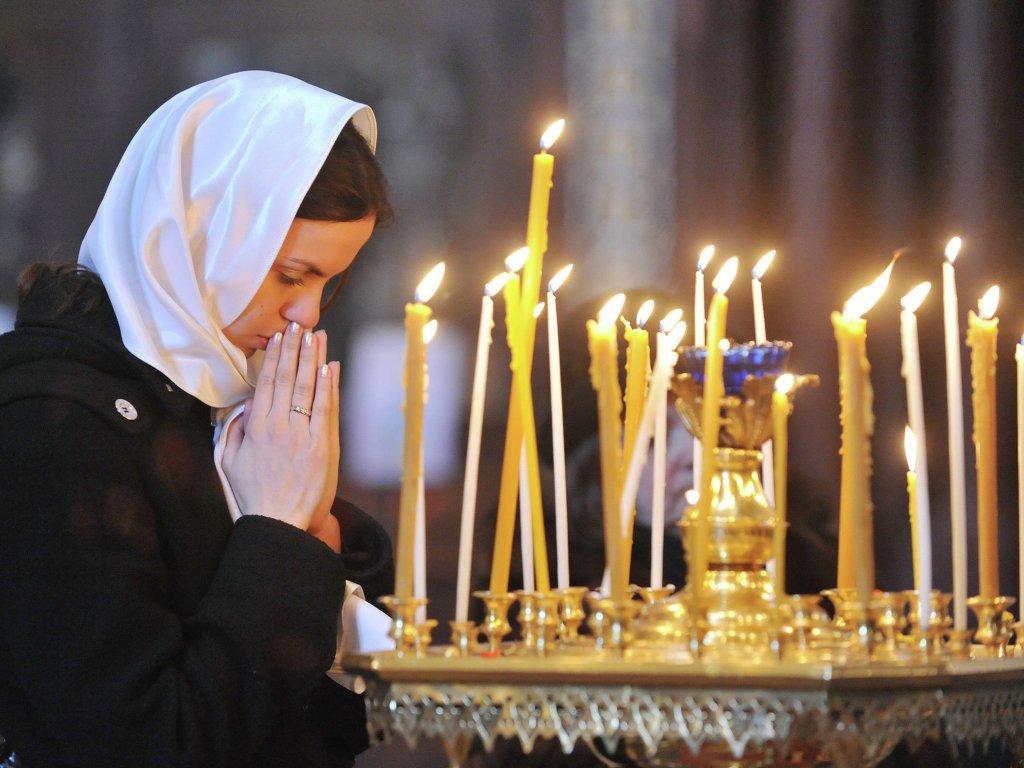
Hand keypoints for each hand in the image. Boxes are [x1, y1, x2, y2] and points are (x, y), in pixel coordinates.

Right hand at [222, 322, 340, 548]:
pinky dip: (328, 386)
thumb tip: (243, 406)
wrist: (281, 522)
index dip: (275, 357)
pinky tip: (330, 366)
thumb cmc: (256, 494)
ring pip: (309, 388)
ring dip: (314, 359)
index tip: (280, 337)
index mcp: (256, 428)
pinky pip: (325, 409)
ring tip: (317, 336)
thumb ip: (235, 431)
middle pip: (288, 378)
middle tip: (300, 325)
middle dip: (295, 349)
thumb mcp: (230, 462)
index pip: (267, 383)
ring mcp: (302, 435)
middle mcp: (279, 426)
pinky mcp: (322, 446)